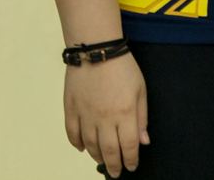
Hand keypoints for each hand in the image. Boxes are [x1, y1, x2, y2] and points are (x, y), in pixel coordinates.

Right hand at [64, 53, 147, 176]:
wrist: (95, 46)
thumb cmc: (122, 66)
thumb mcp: (140, 90)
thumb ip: (141, 117)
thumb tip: (143, 141)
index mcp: (125, 113)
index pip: (128, 147)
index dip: (130, 160)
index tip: (131, 166)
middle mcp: (104, 118)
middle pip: (109, 151)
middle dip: (114, 165)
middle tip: (115, 172)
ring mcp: (85, 113)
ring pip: (89, 144)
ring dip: (96, 156)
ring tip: (101, 159)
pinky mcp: (71, 107)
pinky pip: (72, 132)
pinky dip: (76, 143)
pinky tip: (82, 147)